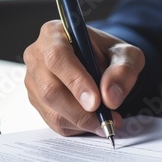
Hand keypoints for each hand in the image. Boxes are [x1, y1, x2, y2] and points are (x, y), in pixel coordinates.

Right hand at [23, 20, 144, 136]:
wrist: (103, 63)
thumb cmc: (110, 54)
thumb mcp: (127, 55)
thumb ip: (123, 71)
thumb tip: (110, 97)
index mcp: (54, 34)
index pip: (57, 58)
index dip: (75, 82)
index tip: (96, 102)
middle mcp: (37, 56)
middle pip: (50, 89)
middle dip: (80, 110)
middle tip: (107, 119)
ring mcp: (34, 80)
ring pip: (52, 110)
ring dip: (82, 122)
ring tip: (108, 120)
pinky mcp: (37, 101)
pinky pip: (54, 122)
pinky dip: (78, 127)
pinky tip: (95, 121)